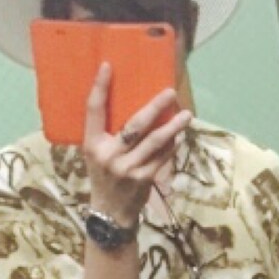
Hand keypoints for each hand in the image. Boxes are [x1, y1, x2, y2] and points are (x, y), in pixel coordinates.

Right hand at [83, 63, 191, 228]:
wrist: (110, 212)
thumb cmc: (103, 176)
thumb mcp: (96, 153)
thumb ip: (107, 133)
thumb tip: (131, 103)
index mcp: (93, 145)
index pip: (93, 111)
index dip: (100, 87)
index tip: (108, 66)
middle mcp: (109, 156)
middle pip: (135, 125)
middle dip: (155, 107)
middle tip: (170, 92)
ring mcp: (129, 168)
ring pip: (155, 141)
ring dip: (173, 127)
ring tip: (186, 115)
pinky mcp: (145, 178)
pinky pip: (164, 156)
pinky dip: (172, 145)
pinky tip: (179, 136)